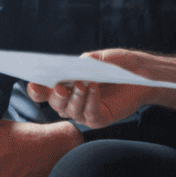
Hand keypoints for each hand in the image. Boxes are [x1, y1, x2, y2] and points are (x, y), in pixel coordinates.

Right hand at [27, 49, 152, 128]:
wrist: (143, 74)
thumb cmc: (119, 64)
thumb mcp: (103, 58)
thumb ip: (88, 60)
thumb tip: (76, 63)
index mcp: (67, 86)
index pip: (46, 92)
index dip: (37, 90)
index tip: (32, 82)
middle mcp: (73, 102)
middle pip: (56, 104)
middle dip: (55, 96)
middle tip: (59, 86)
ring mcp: (86, 112)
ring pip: (72, 112)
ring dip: (75, 98)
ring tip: (82, 84)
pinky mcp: (101, 118)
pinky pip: (91, 115)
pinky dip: (90, 102)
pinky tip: (94, 88)